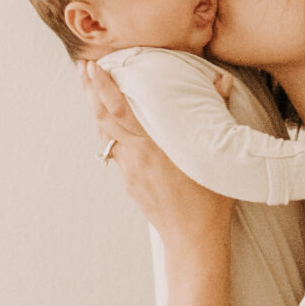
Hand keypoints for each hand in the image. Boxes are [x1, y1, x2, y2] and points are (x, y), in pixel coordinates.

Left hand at [81, 63, 233, 253]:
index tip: (94, 67)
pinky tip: (109, 124)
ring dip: (96, 110)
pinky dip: (108, 132)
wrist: (193, 239)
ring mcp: (129, 172)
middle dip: (90, 91)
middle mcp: (136, 157)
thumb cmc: (210, 200)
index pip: (120, 110)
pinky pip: (115, 152)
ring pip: (106, 135)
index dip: (104, 87)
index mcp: (153, 147)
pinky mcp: (130, 183)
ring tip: (90, 88)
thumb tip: (222, 82)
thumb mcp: (218, 154)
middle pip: (103, 119)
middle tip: (83, 67)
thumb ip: (217, 116)